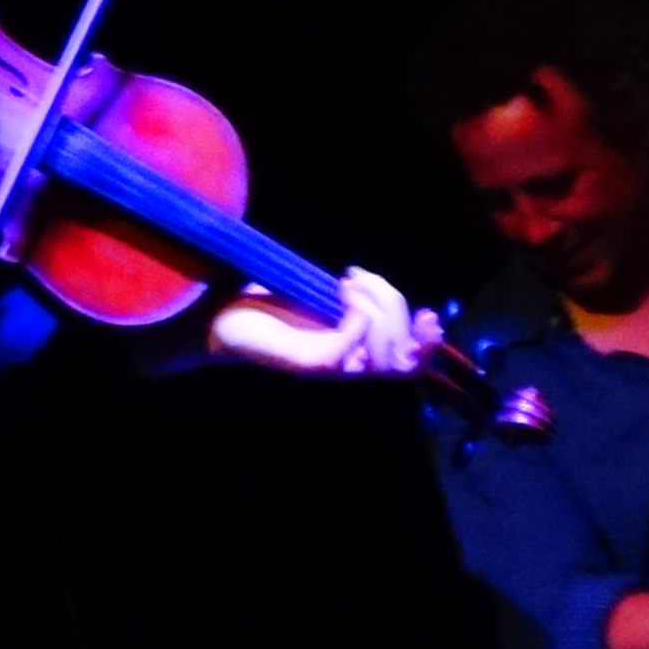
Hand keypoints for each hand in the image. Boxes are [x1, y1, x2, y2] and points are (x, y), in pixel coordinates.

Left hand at [210, 265, 419, 381]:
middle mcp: (348, 368)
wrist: (216, 315)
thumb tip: (365, 285)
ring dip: (376, 309)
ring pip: (384, 353)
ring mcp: (332, 371)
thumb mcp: (313, 296)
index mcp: (355, 354)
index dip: (429, 344)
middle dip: (393, 305)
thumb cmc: (262, 305)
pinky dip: (354, 317)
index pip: (410, 363)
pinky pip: (352, 348)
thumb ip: (346, 299)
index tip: (431, 315)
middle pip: (404, 353)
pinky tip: (338, 294)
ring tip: (345, 283)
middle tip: (354, 277)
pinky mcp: (311, 368)